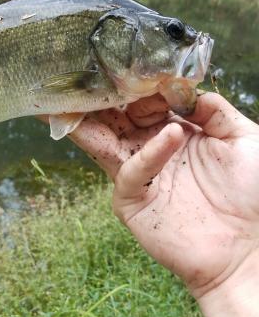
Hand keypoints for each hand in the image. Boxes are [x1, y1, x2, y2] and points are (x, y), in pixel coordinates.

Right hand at [63, 92, 258, 297]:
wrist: (250, 248)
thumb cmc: (253, 195)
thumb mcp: (244, 138)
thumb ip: (215, 109)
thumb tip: (183, 92)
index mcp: (173, 133)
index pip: (143, 103)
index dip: (143, 86)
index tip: (146, 69)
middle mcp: (150, 151)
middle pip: (115, 119)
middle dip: (100, 98)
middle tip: (87, 74)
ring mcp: (139, 176)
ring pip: (103, 143)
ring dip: (88, 120)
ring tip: (76, 98)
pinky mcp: (132, 203)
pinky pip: (131, 172)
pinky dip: (148, 154)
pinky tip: (173, 135)